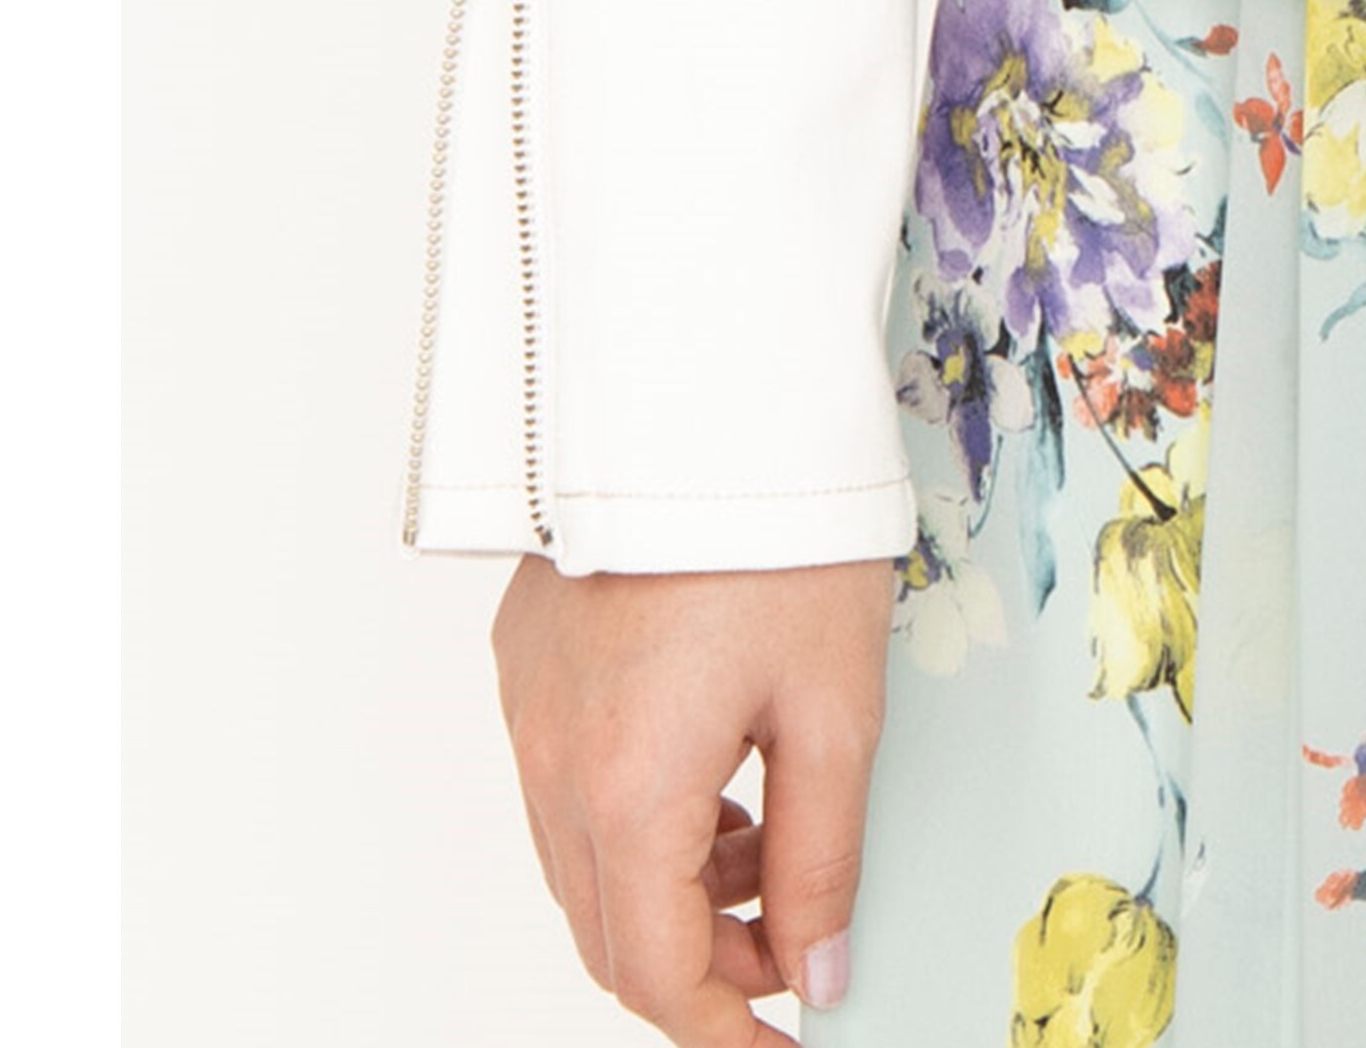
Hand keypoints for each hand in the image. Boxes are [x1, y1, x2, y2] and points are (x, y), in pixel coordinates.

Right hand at [491, 552, 893, 1033]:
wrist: (703, 383)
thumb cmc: (776, 526)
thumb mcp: (835, 704)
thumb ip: (824, 856)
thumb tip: (820, 970)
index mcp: (625, 788)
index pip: (658, 975)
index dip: (726, 1028)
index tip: (788, 1045)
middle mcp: (553, 762)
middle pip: (611, 933)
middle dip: (704, 965)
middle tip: (794, 952)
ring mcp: (530, 711)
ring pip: (587, 865)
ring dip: (674, 890)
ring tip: (770, 848)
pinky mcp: (532, 661)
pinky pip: (571, 787)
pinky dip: (640, 817)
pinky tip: (718, 776)